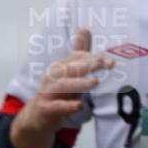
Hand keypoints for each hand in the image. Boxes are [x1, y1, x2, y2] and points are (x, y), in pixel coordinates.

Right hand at [11, 29, 114, 147]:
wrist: (37, 118)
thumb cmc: (59, 93)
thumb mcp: (71, 73)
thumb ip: (79, 54)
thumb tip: (85, 29)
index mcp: (61, 67)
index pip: (76, 59)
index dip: (92, 58)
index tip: (110, 61)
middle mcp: (53, 77)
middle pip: (69, 68)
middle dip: (87, 65)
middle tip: (105, 64)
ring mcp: (48, 93)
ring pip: (62, 85)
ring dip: (79, 83)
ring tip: (95, 82)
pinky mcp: (46, 109)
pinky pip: (57, 106)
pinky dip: (68, 106)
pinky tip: (80, 106)